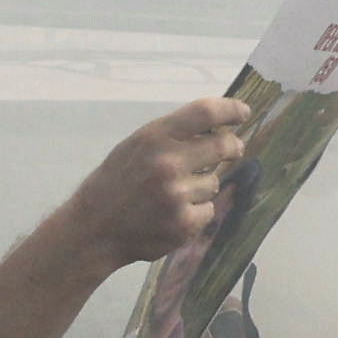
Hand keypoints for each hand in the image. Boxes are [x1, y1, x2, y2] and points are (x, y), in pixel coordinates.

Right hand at [64, 95, 242, 272]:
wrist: (94, 228)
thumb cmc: (116, 182)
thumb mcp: (135, 146)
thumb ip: (172, 136)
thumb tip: (218, 128)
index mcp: (154, 138)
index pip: (205, 112)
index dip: (230, 109)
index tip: (242, 112)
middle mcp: (167, 163)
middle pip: (224, 146)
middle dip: (233, 147)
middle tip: (234, 149)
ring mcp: (177, 195)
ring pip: (213, 182)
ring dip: (202, 186)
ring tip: (172, 194)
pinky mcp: (184, 223)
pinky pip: (208, 209)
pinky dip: (196, 211)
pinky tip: (172, 213)